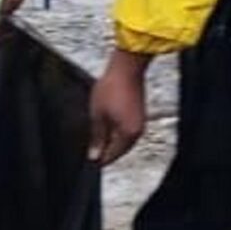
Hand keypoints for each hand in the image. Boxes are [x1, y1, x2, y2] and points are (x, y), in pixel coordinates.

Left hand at [89, 46, 149, 164]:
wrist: (127, 68)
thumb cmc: (112, 88)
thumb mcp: (98, 115)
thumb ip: (97, 137)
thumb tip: (94, 155)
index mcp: (128, 135)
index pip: (113, 155)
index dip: (100, 159)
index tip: (90, 161)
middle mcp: (137, 132)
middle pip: (120, 150)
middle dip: (107, 152)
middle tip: (92, 152)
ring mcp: (140, 123)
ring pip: (125, 141)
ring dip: (112, 142)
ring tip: (98, 140)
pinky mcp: (139, 114)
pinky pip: (128, 131)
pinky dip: (117, 133)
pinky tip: (107, 128)